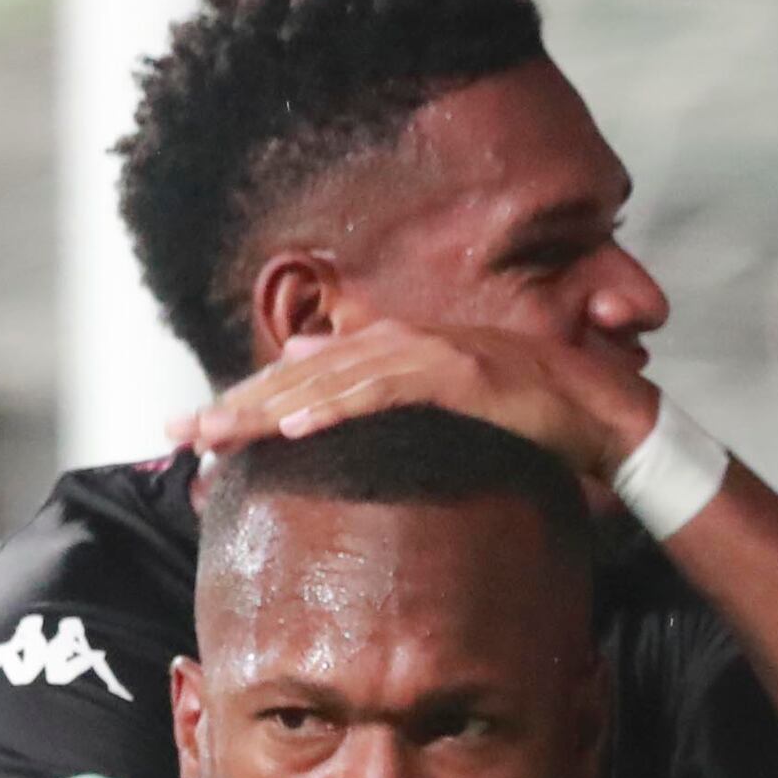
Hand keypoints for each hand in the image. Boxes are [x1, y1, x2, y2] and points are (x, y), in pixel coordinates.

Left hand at [178, 317, 660, 482]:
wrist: (599, 413)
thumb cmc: (524, 415)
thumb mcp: (438, 403)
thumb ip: (374, 389)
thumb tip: (307, 378)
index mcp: (394, 351)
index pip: (305, 374)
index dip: (246, 399)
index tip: (198, 429)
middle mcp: (402, 343)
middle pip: (301, 374)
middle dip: (235, 403)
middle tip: (178, 432)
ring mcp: (427, 355)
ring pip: (328, 381)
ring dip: (266, 409)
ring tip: (215, 433)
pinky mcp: (455, 375)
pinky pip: (381, 394)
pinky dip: (334, 408)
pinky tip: (291, 427)